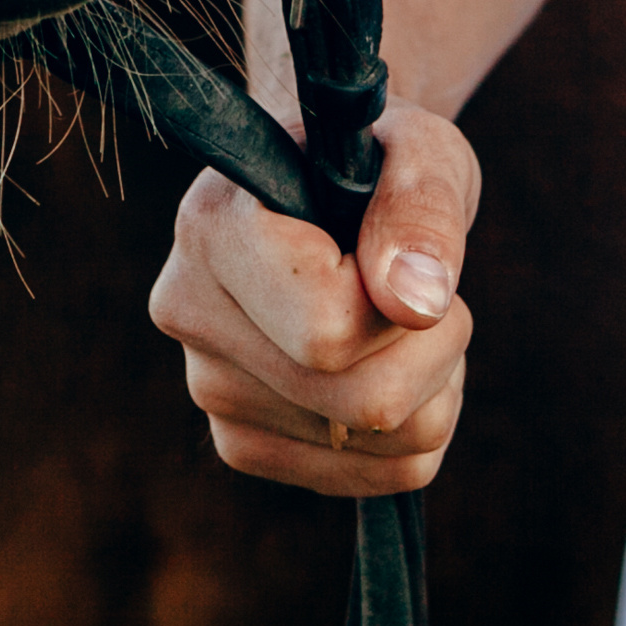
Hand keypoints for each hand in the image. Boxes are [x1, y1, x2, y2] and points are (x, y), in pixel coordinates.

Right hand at [148, 96, 479, 495]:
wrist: (327, 197)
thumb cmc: (373, 164)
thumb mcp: (419, 152)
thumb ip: (421, 210)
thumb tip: (416, 302)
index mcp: (211, 229)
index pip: (327, 331)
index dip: (404, 300)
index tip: (402, 251)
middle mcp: (189, 315)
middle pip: (363, 402)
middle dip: (436, 346)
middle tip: (421, 285)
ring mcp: (210, 389)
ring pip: (385, 441)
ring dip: (434, 382)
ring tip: (395, 317)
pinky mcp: (244, 443)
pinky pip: (386, 472)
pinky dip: (419, 424)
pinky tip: (383, 362)